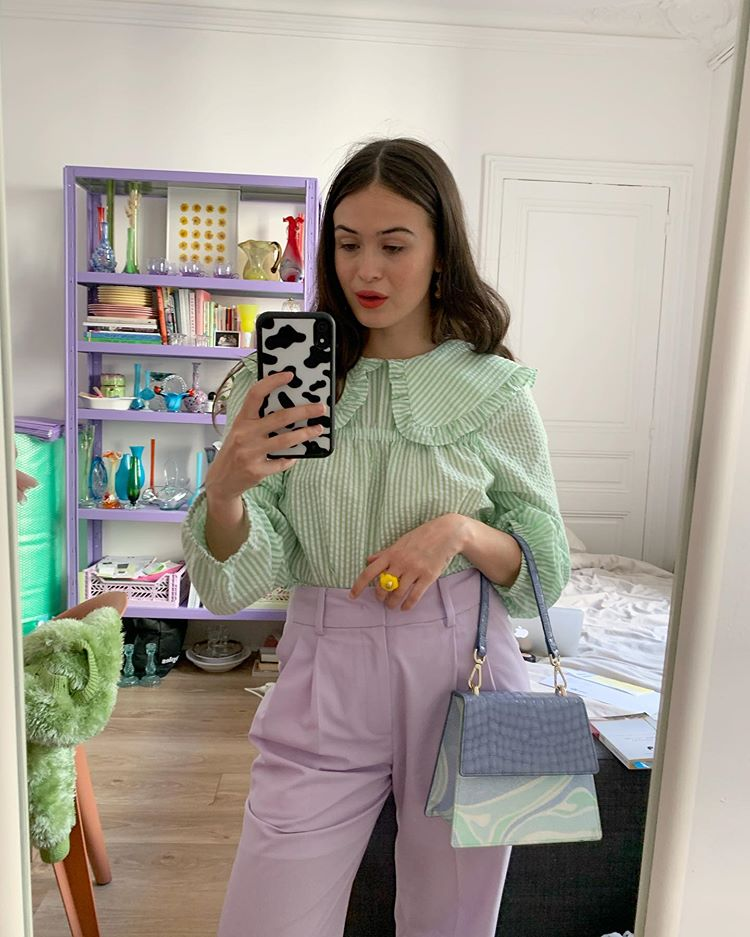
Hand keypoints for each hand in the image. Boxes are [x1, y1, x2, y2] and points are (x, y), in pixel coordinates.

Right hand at [204, 370, 325, 511]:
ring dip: (306, 434)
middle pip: (280, 418)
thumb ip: (258, 421)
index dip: (273, 382)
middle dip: (304, 411)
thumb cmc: (235, 451)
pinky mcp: (257, 470)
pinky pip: (282, 462)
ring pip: (285, 440)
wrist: (221, 481)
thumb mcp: (241, 431)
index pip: (256, 394)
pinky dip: (291, 458)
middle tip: (320, 408)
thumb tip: (288, 408)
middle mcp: (244, 434)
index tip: (289, 375)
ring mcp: (250, 453)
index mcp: (241, 420)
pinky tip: (296, 455)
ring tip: (318, 429)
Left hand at [349, 514, 469, 610]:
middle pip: (383, 587)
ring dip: (392, 603)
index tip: (352, 596)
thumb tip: (368, 560)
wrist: (446, 533)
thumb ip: (384, 553)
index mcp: (391, 553)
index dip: (358, 585)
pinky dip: (407, 605)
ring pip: (398, 593)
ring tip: (392, 606)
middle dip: (380, 597)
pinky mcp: (428, 576)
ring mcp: (415, 570)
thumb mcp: (400, 542)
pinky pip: (414, 596)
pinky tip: (405, 607)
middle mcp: (401, 562)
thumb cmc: (422, 536)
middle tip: (381, 600)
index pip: (369, 572)